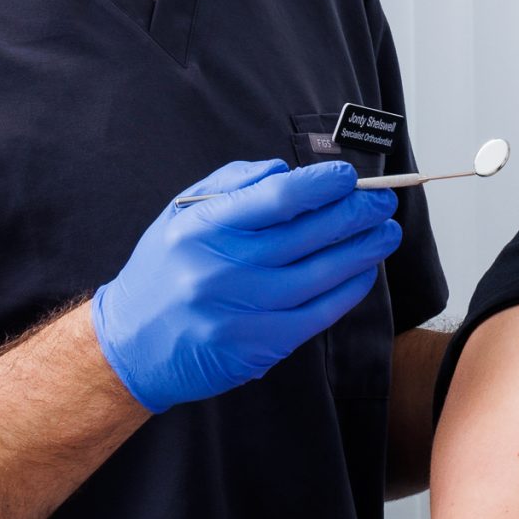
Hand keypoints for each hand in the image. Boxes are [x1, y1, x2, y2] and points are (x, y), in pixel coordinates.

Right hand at [92, 160, 401, 412]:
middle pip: (307, 235)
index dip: (320, 184)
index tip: (348, 177)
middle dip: (355, 213)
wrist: (131, 347)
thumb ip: (234, 185)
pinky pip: (318, 313)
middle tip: (383, 201)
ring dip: (363, 250)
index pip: (275, 199)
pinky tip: (364, 270)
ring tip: (387, 231)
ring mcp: (243, 311)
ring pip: (321, 274)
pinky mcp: (260, 346)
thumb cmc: (164, 271)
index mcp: (202, 230)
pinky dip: (349, 289)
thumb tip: (288, 172)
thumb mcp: (181, 216)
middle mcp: (222, 270)